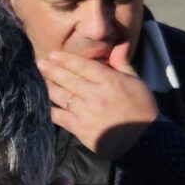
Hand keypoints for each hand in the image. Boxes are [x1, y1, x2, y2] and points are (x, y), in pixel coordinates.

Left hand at [37, 43, 156, 160]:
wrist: (144, 140)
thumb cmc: (142, 109)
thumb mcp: (137, 82)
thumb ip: (123, 64)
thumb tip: (119, 44)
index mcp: (109, 81)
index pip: (83, 66)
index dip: (66, 60)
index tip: (53, 55)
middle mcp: (94, 94)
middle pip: (69, 79)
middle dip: (52, 70)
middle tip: (40, 63)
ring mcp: (85, 112)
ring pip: (62, 96)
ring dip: (50, 87)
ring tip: (40, 79)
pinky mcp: (80, 129)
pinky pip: (60, 117)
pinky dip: (51, 110)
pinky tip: (44, 104)